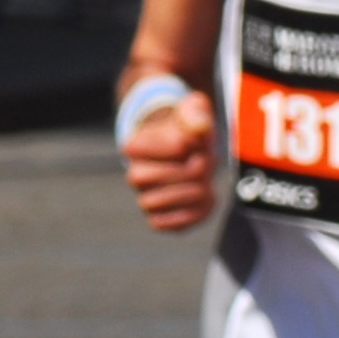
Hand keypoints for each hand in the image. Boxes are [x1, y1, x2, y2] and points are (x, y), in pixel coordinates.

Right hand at [120, 91, 219, 233]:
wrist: (191, 155)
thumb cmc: (190, 133)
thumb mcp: (193, 113)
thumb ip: (195, 112)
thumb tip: (200, 127)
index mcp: (135, 146)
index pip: (163, 148)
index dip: (185, 145)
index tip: (191, 141)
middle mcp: (135, 174)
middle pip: (157, 178)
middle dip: (191, 169)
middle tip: (202, 162)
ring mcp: (146, 198)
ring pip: (154, 204)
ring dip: (191, 194)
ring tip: (203, 182)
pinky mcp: (161, 219)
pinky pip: (167, 225)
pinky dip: (190, 215)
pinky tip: (202, 199)